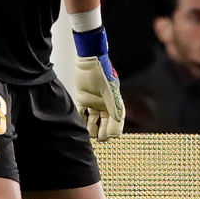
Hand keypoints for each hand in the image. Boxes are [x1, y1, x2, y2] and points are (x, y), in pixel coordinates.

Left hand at [71, 26, 124, 140]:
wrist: (89, 60)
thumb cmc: (102, 72)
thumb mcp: (110, 91)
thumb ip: (114, 107)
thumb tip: (119, 123)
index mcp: (115, 104)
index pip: (117, 122)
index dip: (113, 131)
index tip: (108, 137)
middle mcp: (105, 105)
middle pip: (105, 125)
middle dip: (102, 132)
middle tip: (97, 138)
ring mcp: (94, 103)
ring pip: (93, 122)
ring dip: (91, 128)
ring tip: (88, 131)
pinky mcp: (83, 100)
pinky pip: (82, 114)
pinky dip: (81, 120)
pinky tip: (80, 125)